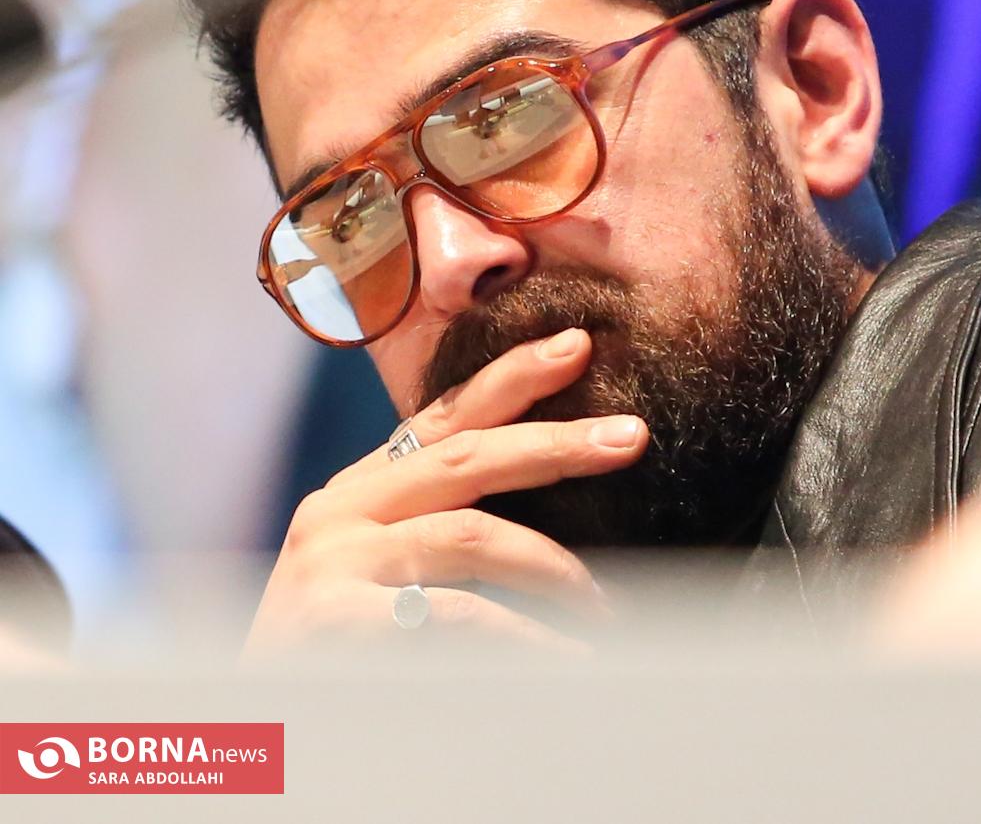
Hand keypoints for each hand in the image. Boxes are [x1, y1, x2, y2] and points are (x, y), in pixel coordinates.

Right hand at [244, 328, 646, 658]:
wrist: (252, 733)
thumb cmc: (336, 655)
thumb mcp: (383, 575)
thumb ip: (444, 529)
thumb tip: (555, 497)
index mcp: (354, 493)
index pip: (442, 418)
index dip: (512, 378)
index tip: (578, 345)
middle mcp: (337, 512)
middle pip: (466, 458)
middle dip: (556, 444)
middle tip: (631, 437)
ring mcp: (331, 561)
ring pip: (471, 535)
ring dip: (554, 567)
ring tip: (604, 602)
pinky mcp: (332, 617)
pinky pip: (459, 612)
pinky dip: (525, 635)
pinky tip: (566, 655)